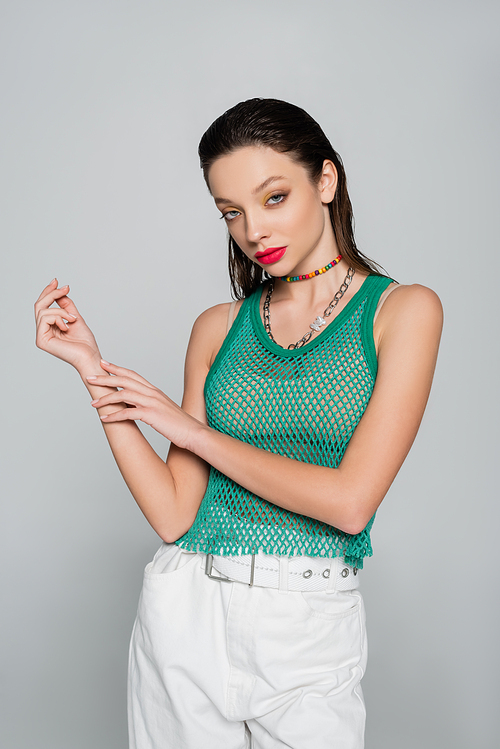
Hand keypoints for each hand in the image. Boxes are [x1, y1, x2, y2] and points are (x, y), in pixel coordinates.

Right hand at [35, 278, 101, 370]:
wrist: (90, 357)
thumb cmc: (85, 343)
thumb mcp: (75, 318)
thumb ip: (66, 306)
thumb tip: (60, 292)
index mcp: (49, 327)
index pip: (44, 306)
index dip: (49, 292)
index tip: (57, 281)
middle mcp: (43, 331)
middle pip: (39, 306)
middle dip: (52, 294)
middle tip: (64, 288)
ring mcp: (41, 336)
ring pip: (43, 310)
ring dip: (61, 310)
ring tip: (73, 319)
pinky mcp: (41, 340)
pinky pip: (45, 318)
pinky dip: (58, 317)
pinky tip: (68, 325)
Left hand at [88, 361, 204, 449]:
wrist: (195, 434)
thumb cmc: (180, 426)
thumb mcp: (163, 411)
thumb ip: (149, 405)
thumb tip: (133, 406)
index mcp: (155, 391)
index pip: (133, 375)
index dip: (117, 369)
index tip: (103, 365)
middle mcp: (153, 393)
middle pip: (125, 380)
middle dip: (105, 378)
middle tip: (90, 377)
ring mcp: (153, 403)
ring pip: (124, 394)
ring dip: (106, 398)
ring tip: (93, 403)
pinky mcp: (152, 416)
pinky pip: (128, 413)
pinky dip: (114, 415)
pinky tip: (104, 419)